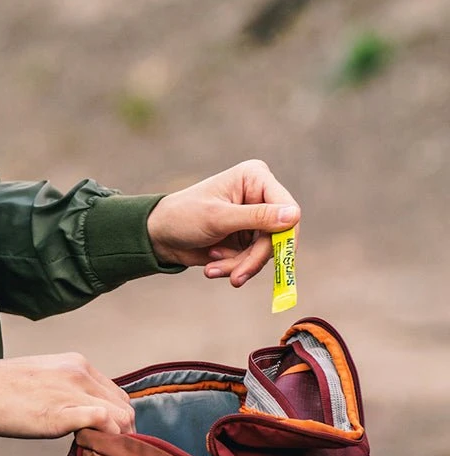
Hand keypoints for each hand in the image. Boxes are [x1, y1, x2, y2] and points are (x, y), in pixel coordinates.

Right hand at [0, 353, 135, 437]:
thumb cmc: (5, 385)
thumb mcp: (46, 373)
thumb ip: (70, 386)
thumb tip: (87, 408)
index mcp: (77, 363)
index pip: (118, 394)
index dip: (117, 417)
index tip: (106, 434)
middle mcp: (80, 373)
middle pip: (125, 408)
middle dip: (121, 430)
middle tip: (104, 447)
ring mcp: (72, 392)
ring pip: (121, 418)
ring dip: (115, 437)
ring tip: (96, 449)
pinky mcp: (62, 413)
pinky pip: (104, 424)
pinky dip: (106, 438)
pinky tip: (90, 445)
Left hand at [147, 159, 299, 287]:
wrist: (160, 235)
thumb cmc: (184, 216)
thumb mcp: (219, 218)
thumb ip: (257, 217)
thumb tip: (295, 215)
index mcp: (255, 177)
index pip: (287, 208)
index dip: (285, 235)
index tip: (278, 258)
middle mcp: (260, 195)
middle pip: (279, 235)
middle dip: (255, 259)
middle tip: (235, 278)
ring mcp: (256, 218)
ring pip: (268, 252)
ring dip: (241, 265)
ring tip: (214, 268)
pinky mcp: (250, 238)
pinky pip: (255, 260)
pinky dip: (236, 267)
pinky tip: (213, 265)